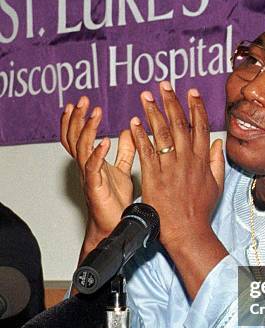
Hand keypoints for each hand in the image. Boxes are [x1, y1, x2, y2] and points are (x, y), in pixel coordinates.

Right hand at [60, 96, 135, 248]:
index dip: (77, 120)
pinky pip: (93, 168)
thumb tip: (128, 131)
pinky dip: (97, 154)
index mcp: (92, 163)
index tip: (82, 104)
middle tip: (83, 102)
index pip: (78, 137)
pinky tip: (104, 142)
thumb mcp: (123, 171)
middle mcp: (87, 168)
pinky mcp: (96, 188)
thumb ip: (125, 152)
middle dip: (77, 119)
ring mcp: (90, 177)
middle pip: (73, 139)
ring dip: (87, 130)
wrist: (116, 226)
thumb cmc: (116, 202)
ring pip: (81, 149)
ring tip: (95, 115)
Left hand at [130, 81, 224, 249]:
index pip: (199, 127)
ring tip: (145, 96)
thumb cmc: (199, 211)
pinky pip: (146, 151)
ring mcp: (170, 167)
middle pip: (179, 124)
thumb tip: (217, 144)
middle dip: (171, 102)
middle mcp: (187, 160)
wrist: (187, 231)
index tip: (191, 92)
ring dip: (153, 112)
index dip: (195, 107)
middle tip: (164, 85)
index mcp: (202, 160)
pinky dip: (139, 135)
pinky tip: (134, 122)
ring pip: (161, 134)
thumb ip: (216, 162)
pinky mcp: (154, 176)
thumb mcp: (216, 185)